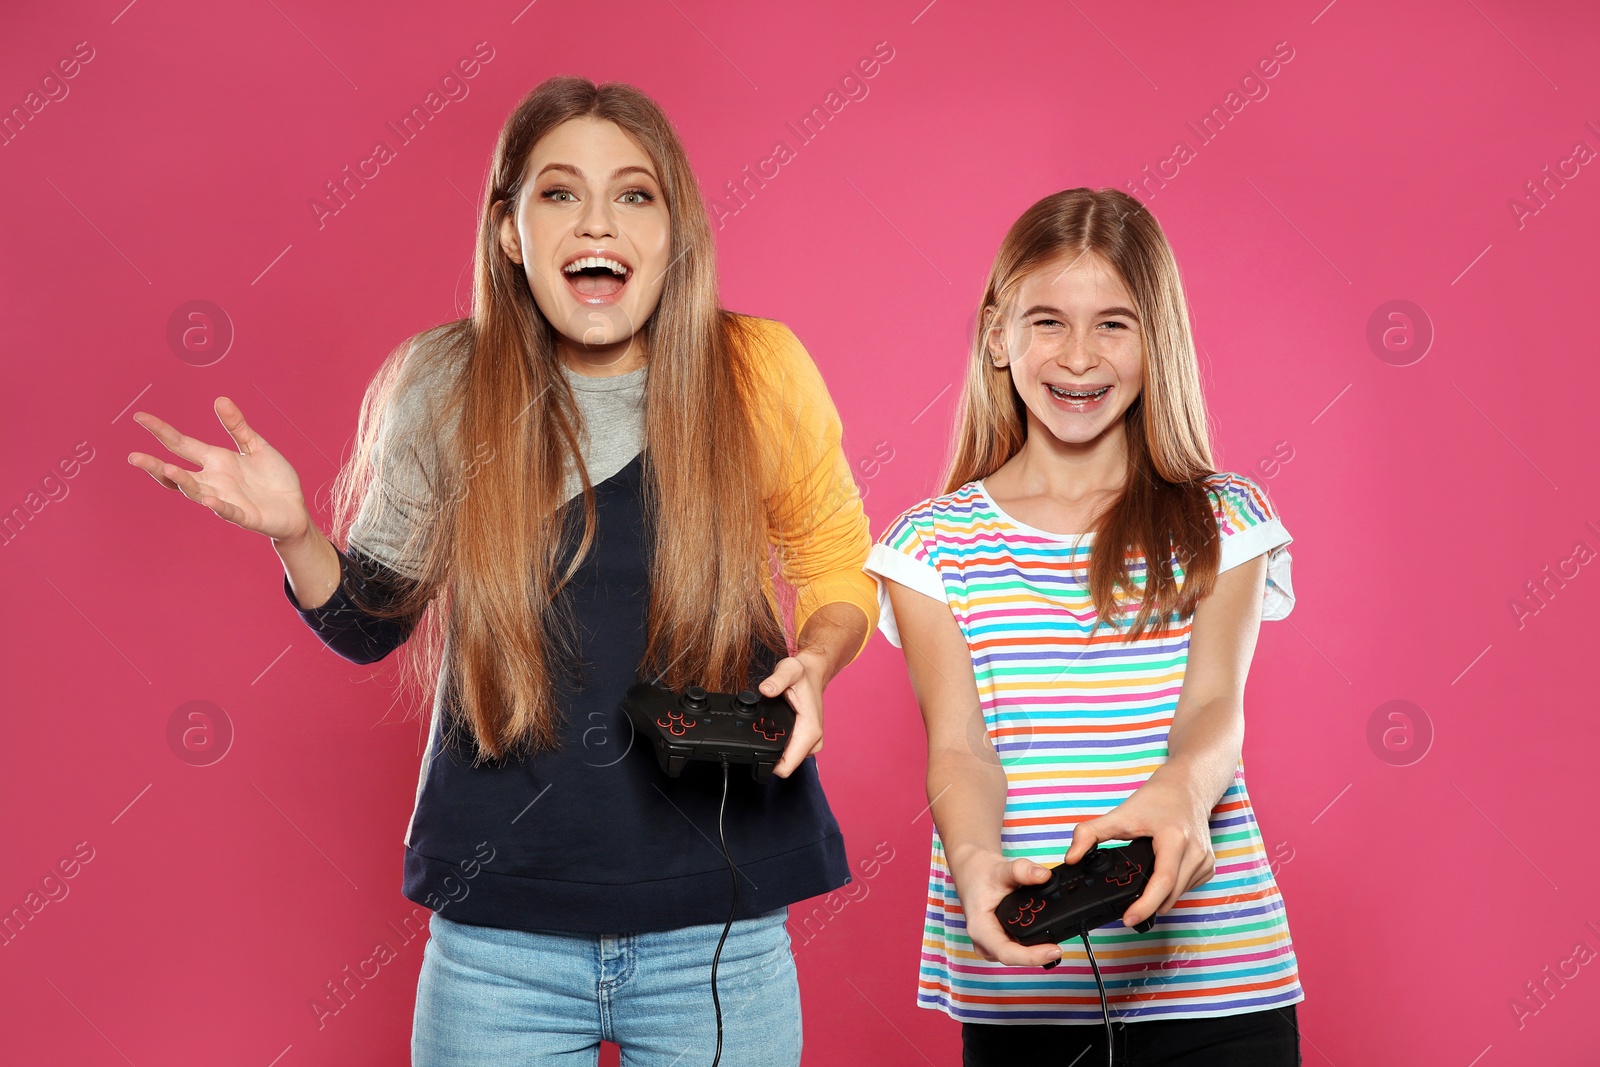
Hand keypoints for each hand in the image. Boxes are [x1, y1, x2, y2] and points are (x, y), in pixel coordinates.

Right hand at [127, 397, 313, 542]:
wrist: (295, 509)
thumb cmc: (273, 479)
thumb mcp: (256, 446)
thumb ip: (238, 427)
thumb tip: (220, 399)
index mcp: (216, 461)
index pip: (182, 444)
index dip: (161, 431)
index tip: (140, 416)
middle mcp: (214, 481)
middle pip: (178, 473)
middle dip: (156, 465)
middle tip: (134, 457)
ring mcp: (226, 499)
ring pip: (196, 492)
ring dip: (183, 482)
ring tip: (169, 470)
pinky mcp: (244, 516)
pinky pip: (227, 512)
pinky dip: (217, 507)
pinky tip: (208, 501)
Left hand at [757, 647, 827, 778]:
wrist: (812, 674)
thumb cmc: (802, 674)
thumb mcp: (789, 671)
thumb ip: (777, 680)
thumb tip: (765, 689)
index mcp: (810, 730)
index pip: (788, 766)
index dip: (769, 764)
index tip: (755, 750)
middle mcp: (813, 740)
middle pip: (785, 765)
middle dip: (770, 754)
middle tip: (760, 731)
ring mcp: (811, 743)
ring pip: (787, 760)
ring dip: (775, 748)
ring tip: (769, 727)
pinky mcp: (806, 741)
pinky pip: (790, 752)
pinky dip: (780, 744)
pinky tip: (776, 729)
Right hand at [948, 849, 1064, 966]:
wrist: (972, 872)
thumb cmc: (980, 874)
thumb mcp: (1000, 869)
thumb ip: (1022, 871)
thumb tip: (1043, 875)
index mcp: (980, 928)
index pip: (1007, 953)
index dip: (1032, 957)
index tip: (1054, 951)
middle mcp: (984, 942)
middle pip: (1016, 957)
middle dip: (1039, 954)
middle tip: (1061, 945)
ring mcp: (991, 944)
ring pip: (1018, 955)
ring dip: (1036, 950)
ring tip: (1055, 940)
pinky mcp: (1000, 941)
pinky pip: (1018, 948)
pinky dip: (1032, 943)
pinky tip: (1044, 935)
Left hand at [1063, 772, 1217, 928]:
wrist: (1187, 787)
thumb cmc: (1157, 799)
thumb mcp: (1120, 814)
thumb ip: (1090, 834)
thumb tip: (1071, 858)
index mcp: (1174, 839)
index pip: (1162, 881)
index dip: (1145, 905)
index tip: (1128, 918)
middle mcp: (1195, 852)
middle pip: (1170, 894)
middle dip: (1147, 905)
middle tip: (1127, 911)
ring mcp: (1205, 860)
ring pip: (1179, 894)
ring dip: (1160, 899)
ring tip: (1142, 889)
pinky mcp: (1208, 866)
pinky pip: (1187, 888)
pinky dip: (1171, 890)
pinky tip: (1159, 877)